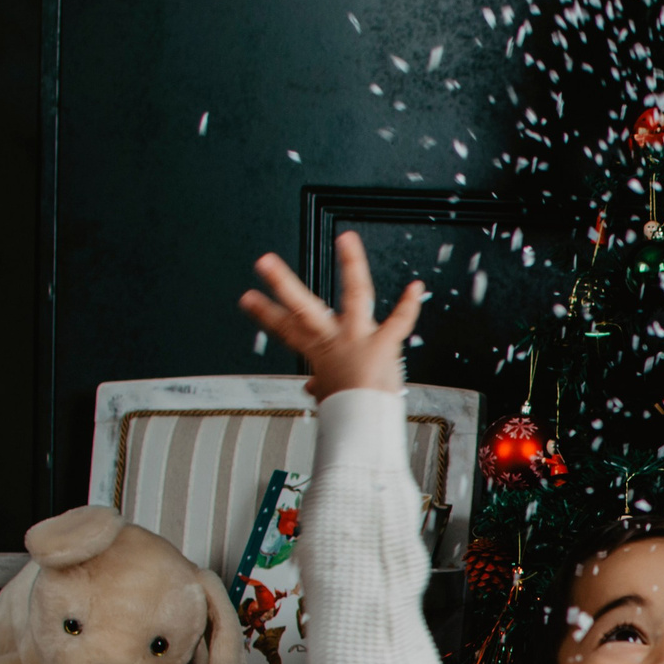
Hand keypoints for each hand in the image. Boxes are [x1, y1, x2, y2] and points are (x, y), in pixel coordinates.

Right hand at [239, 232, 425, 399]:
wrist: (364, 424)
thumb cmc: (349, 412)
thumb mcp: (328, 397)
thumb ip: (322, 386)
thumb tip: (313, 390)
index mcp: (318, 352)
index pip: (285, 329)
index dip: (265, 313)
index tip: (248, 298)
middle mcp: (334, 339)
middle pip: (302, 306)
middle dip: (282, 283)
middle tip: (264, 262)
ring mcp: (358, 338)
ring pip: (354, 294)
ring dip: (351, 264)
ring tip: (346, 239)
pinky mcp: (383, 344)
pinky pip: (398, 322)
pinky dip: (408, 304)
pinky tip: (415, 286)